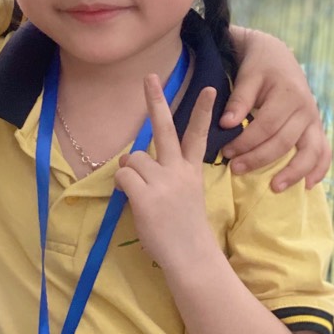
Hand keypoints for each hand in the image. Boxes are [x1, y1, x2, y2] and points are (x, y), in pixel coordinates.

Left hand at [113, 77, 217, 272]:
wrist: (191, 257)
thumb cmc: (185, 229)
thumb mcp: (182, 195)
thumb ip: (162, 174)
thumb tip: (131, 160)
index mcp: (192, 171)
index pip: (197, 135)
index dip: (203, 111)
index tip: (210, 88)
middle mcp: (179, 170)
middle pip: (164, 128)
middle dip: (155, 100)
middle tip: (149, 76)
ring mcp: (163, 181)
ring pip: (133, 159)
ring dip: (132, 174)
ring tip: (144, 196)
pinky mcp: (146, 194)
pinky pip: (123, 175)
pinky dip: (123, 187)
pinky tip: (136, 203)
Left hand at [220, 28, 330, 191]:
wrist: (276, 55)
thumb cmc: (258, 66)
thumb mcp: (247, 76)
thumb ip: (239, 100)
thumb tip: (227, 125)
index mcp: (288, 95)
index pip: (266, 126)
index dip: (245, 142)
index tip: (225, 152)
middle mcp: (306, 109)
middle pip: (284, 142)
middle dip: (258, 158)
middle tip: (235, 169)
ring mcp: (314, 120)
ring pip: (309, 152)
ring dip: (293, 172)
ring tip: (274, 188)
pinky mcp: (316, 127)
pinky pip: (324, 151)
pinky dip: (319, 169)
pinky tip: (307, 185)